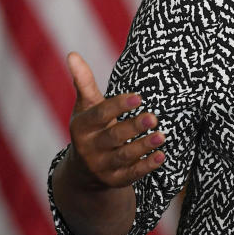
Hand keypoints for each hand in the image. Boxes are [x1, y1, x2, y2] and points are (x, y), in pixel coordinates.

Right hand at [63, 51, 165, 190]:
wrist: (84, 169)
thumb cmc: (91, 127)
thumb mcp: (86, 106)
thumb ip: (84, 81)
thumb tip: (72, 54)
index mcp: (82, 126)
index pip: (100, 114)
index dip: (119, 105)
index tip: (139, 96)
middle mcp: (89, 148)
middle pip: (113, 137)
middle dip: (133, 127)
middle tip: (153, 117)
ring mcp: (101, 166)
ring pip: (124, 156)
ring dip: (143, 147)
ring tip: (161, 136)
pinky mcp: (115, 180)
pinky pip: (132, 174)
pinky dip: (146, 166)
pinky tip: (161, 156)